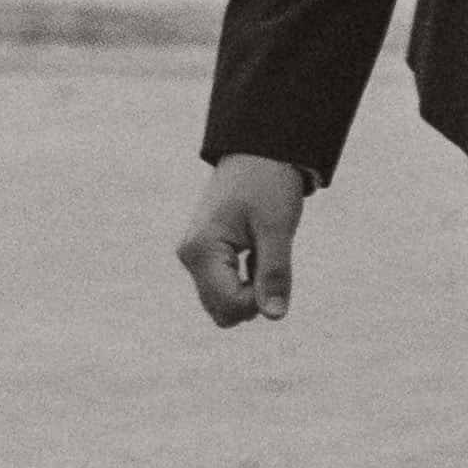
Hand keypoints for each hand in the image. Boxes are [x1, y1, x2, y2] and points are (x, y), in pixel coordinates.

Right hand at [176, 155, 307, 328]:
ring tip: (262, 252)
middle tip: (270, 261)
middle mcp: (190, 257)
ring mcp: (194, 256)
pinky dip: (245, 279)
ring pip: (222, 302)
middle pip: (222, 312)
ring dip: (249, 289)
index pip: (229, 306)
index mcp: (201, 251)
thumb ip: (274, 273)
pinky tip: (255, 251)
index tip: (275, 270)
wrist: (258, 151)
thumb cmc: (268, 184)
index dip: (259, 300)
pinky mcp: (203, 255)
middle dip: (252, 299)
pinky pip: (223, 287)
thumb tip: (275, 316)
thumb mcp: (277, 228)